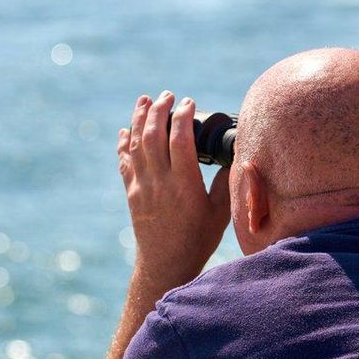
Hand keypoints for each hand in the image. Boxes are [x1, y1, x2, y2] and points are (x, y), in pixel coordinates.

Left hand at [118, 91, 230, 289]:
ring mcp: (142, 187)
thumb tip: (234, 156)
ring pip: (136, 145)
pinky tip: (125, 130)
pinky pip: (125, 163)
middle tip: (167, 94)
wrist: (166, 264)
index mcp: (184, 185)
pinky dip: (124, 144)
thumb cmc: (199, 239)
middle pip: (154, 136)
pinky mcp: (132, 194)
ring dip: (139, 119)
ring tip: (144, 100)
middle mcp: (160, 182)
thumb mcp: (221, 212)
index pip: (180, 140)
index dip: (182, 116)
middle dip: (158, 111)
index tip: (188, 102)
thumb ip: (227, 182)